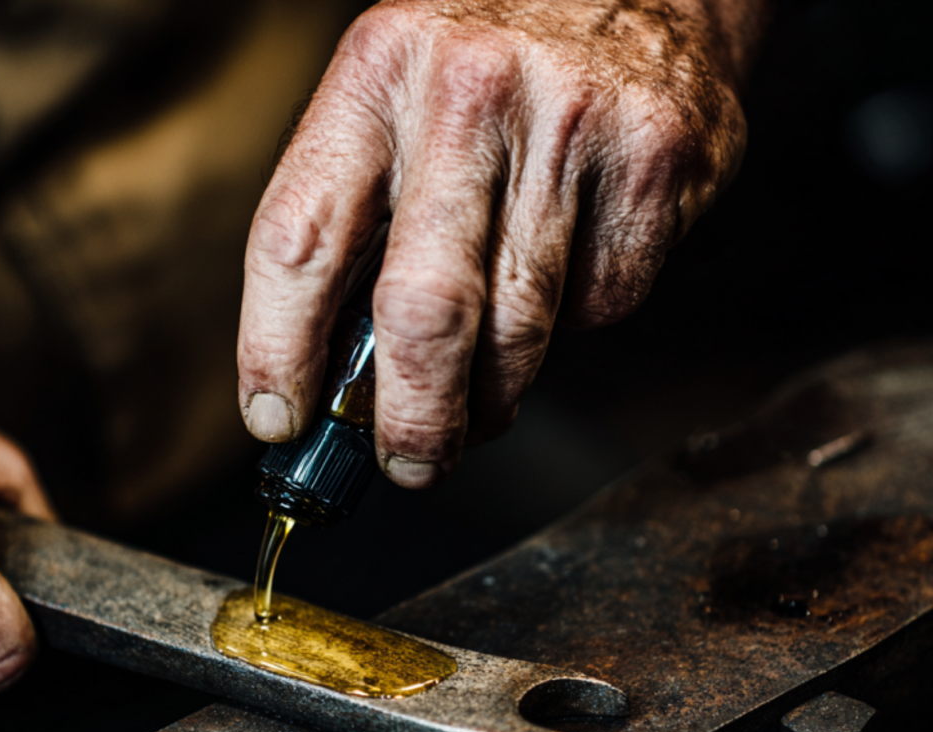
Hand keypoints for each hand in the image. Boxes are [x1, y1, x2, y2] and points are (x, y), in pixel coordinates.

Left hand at [238, 0, 761, 486]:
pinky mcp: (655, 161)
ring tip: (482, 402)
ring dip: (494, 395)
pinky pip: (602, 301)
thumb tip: (332, 371)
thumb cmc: (491, 67)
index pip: (300, 238)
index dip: (277, 348)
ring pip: (520, 326)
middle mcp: (469, 91)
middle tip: (407, 463)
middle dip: (411, 418)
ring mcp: (571, 123)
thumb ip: (358, 219)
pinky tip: (568, 277)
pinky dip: (578, 320)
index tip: (280, 419)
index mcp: (376, 74)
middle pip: (422, 309)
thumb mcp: (395, 101)